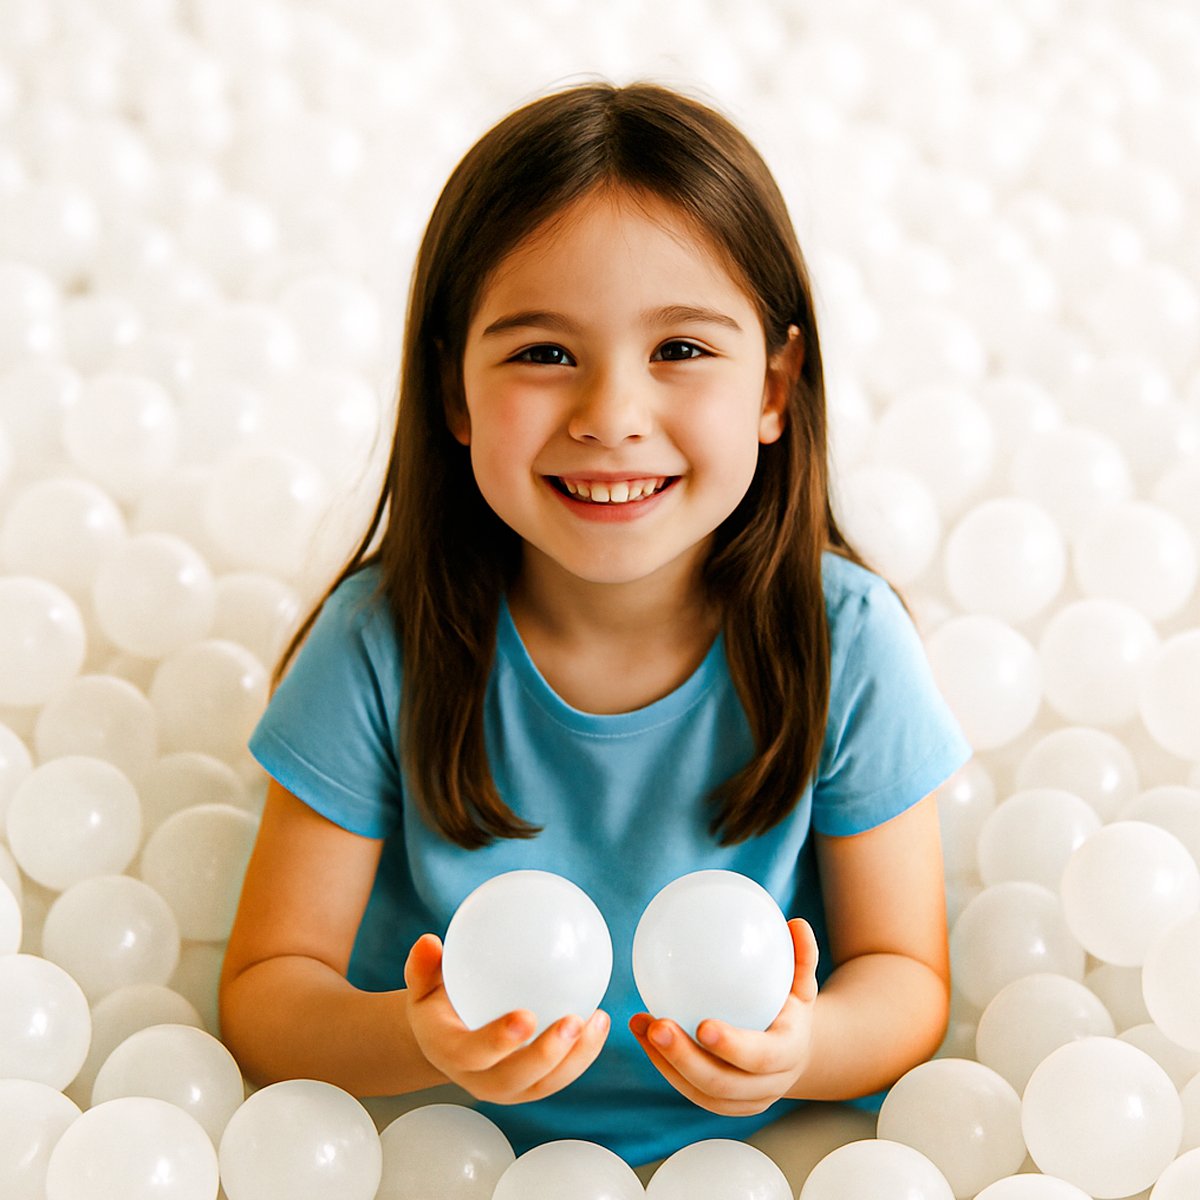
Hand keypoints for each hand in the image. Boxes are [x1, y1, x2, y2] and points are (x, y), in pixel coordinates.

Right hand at [403, 932, 609, 1104]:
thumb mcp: (422, 985)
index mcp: (450, 1054)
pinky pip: (559, 1076)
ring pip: (544, 1084)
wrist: (445, 1039)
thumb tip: (428, 942)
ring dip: (575, 1057)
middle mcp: (479, 1080)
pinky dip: (582, 1054)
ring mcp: (507, 1089)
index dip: (499, 1041)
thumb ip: (423, 966)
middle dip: (546, 1056)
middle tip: (573, 1020)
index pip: (473, 1054)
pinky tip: (599, 1021)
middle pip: (514, 1079)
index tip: (526, 1016)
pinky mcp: (530, 1087)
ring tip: (597, 1020)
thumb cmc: (437, 1002)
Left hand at [629, 918, 818, 1115]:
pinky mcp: (722, 1104)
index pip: (761, 1058)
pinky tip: (642, 1032)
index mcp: (788, 1056)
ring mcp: (743, 1101)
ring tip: (640, 1024)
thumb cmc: (792, 1009)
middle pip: (722, 1083)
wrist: (794, 1054)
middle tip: (657, 1024)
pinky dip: (663, 1063)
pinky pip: (688, 1089)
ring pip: (699, 1092)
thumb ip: (803, 957)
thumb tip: (797, 923)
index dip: (732, 1047)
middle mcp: (767, 1086)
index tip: (703, 1025)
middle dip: (685, 1058)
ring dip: (666, 1061)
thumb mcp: (803, 984)